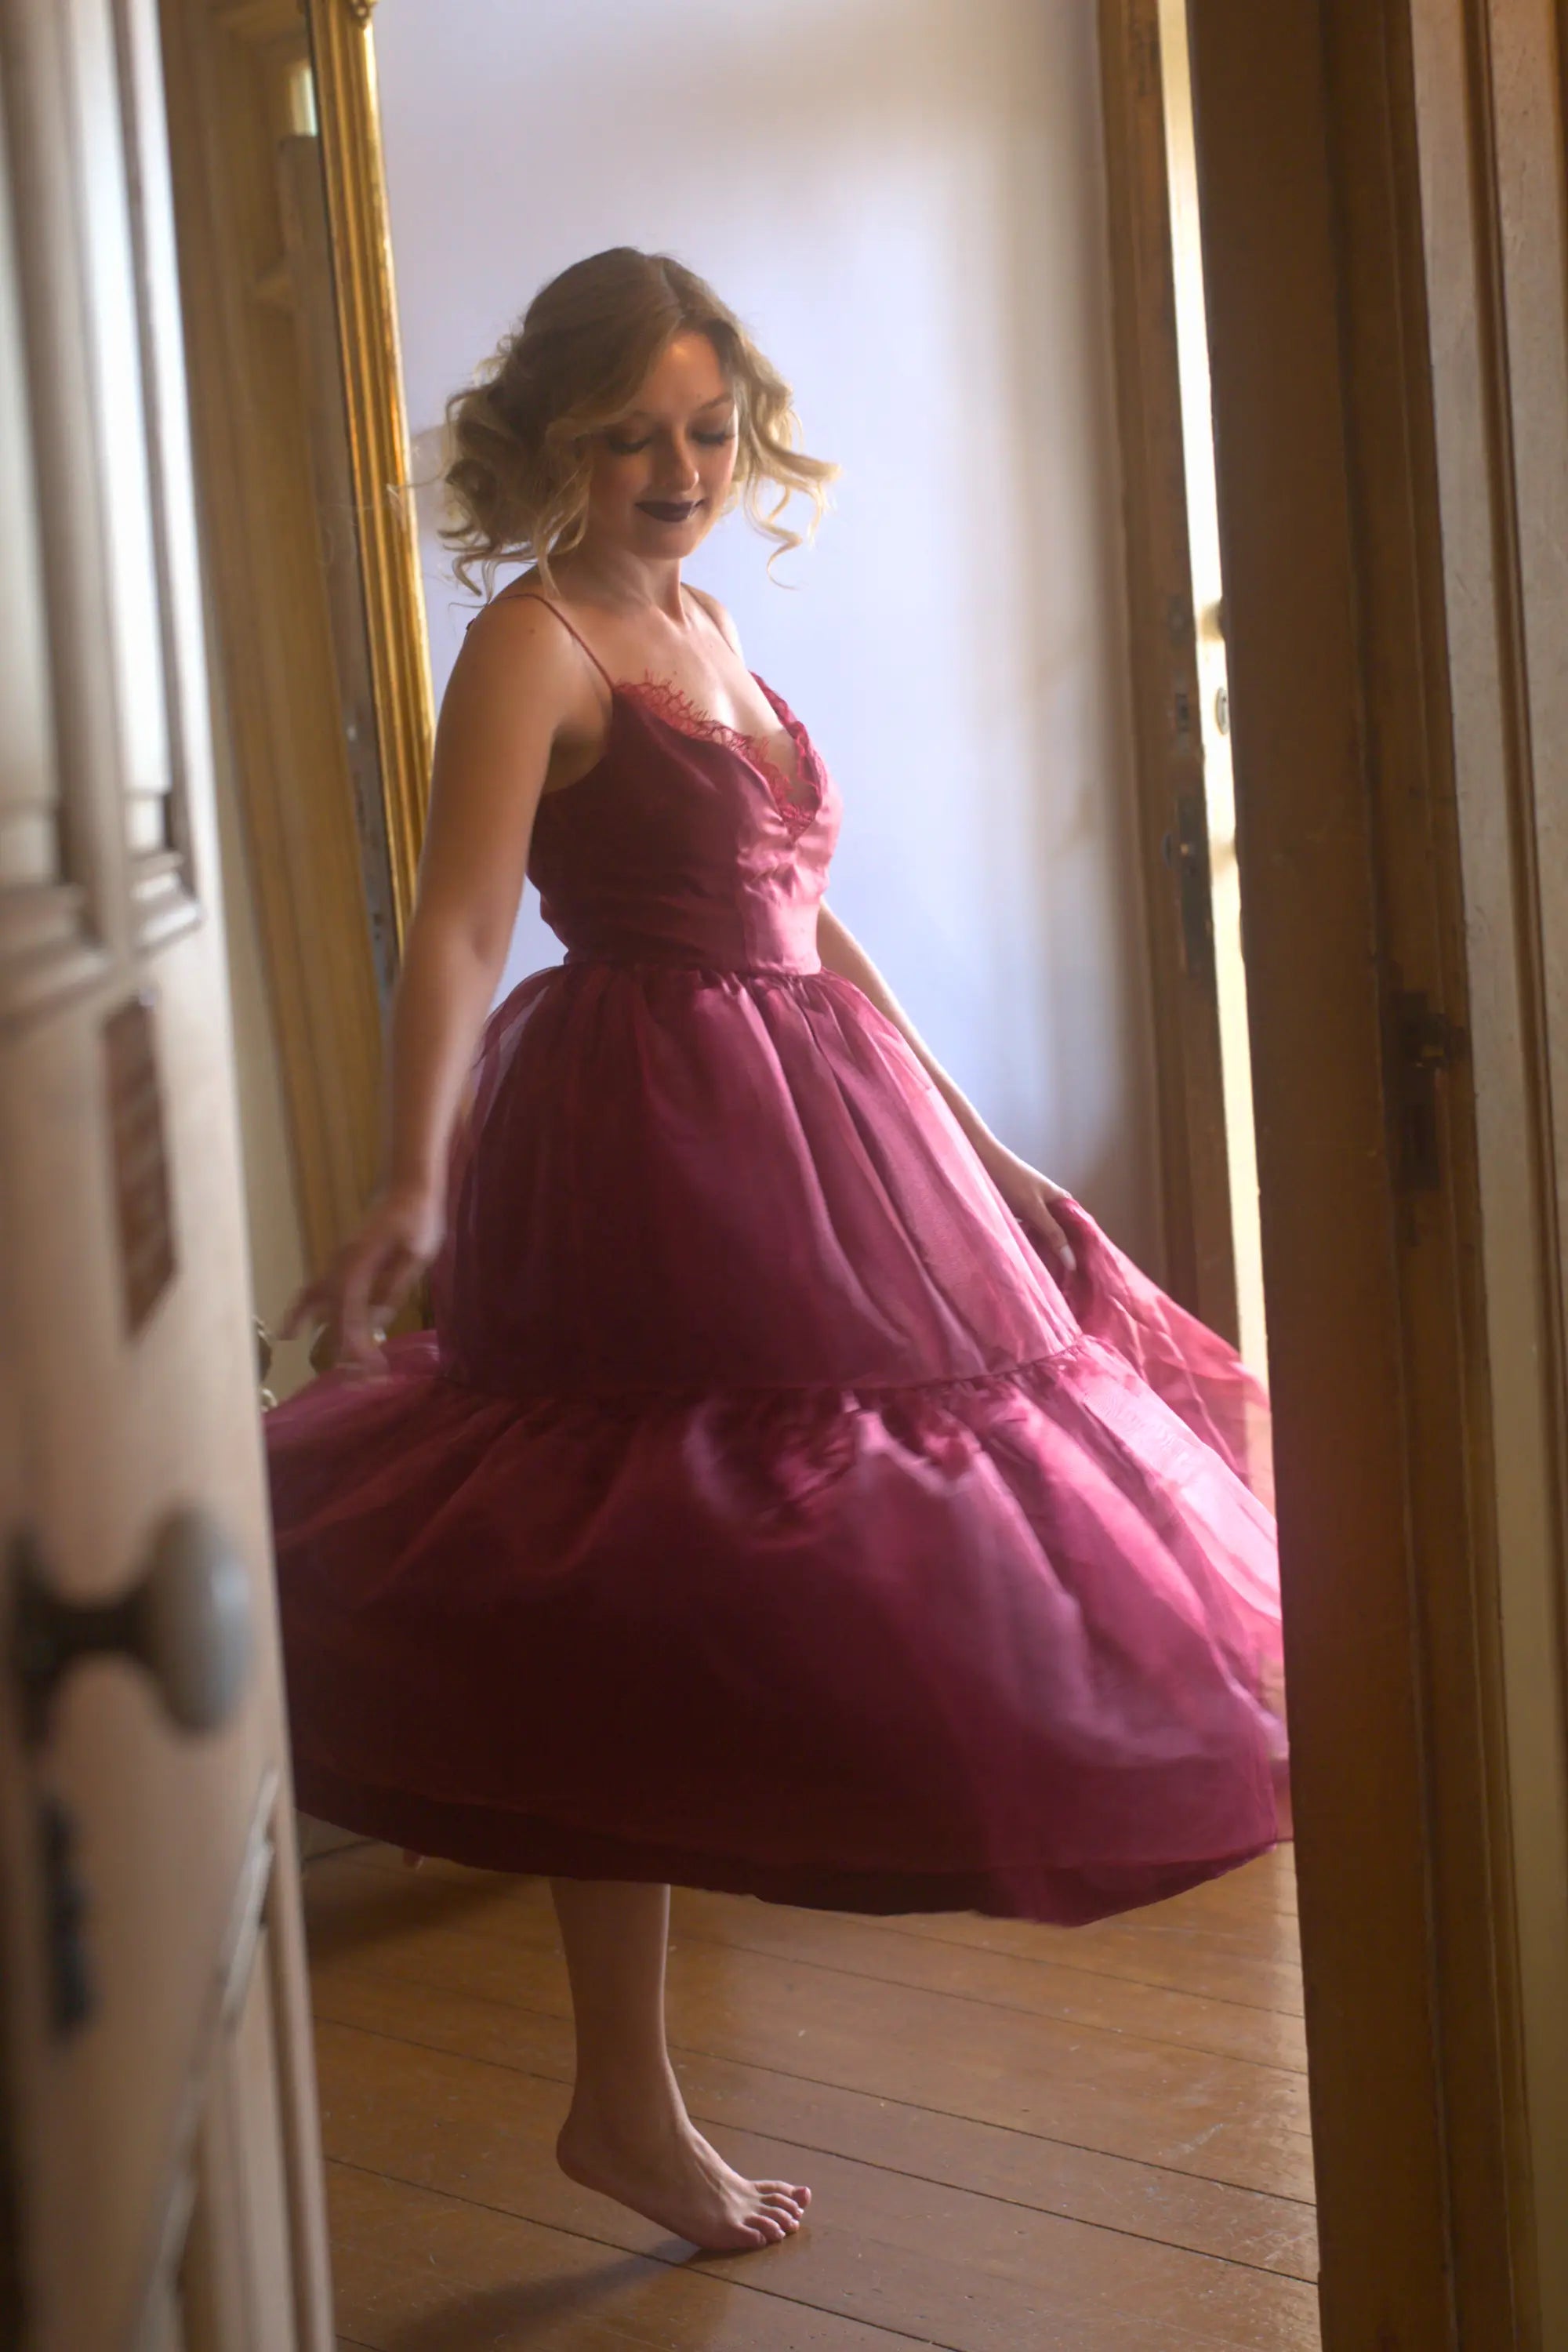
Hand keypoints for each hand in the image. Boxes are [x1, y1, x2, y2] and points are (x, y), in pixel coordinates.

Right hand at [280, 1179, 445, 1376]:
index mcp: (359, 1262)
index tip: (367, 1366)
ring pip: (317, 1305)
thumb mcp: (417, 1252)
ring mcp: (337, 1263)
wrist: (406, 1187)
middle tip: (365, 1379)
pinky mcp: (342, 1264)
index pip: (350, 1311)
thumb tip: (377, 1315)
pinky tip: (289, 1333)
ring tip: (336, 1370)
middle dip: (347, 1349)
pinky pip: (314, 1292)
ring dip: (328, 1338)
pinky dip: (302, 1314)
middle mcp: (341, 1265)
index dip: (355, 1341)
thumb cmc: (417, 1217)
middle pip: (334, 1315)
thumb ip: (396, 1283)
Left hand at [974, 1141, 1076, 1274]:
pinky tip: (1032, 1260)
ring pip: (1045, 1233)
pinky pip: (1030, 1232)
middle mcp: (1050, 1203)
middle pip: (1062, 1232)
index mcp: (1061, 1199)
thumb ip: (1052, 1233)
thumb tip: (1072, 1261)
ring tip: (1053, 1276)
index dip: (1083, 1246)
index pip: (1079, 1226)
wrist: (980, 1161)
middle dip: (1065, 1252)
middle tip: (1069, 1279)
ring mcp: (1032, 1208)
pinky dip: (1032, 1244)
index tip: (1086, 1270)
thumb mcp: (1034, 1209)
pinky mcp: (1017, 1213)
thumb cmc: (1010, 1181)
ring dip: (1048, 1250)